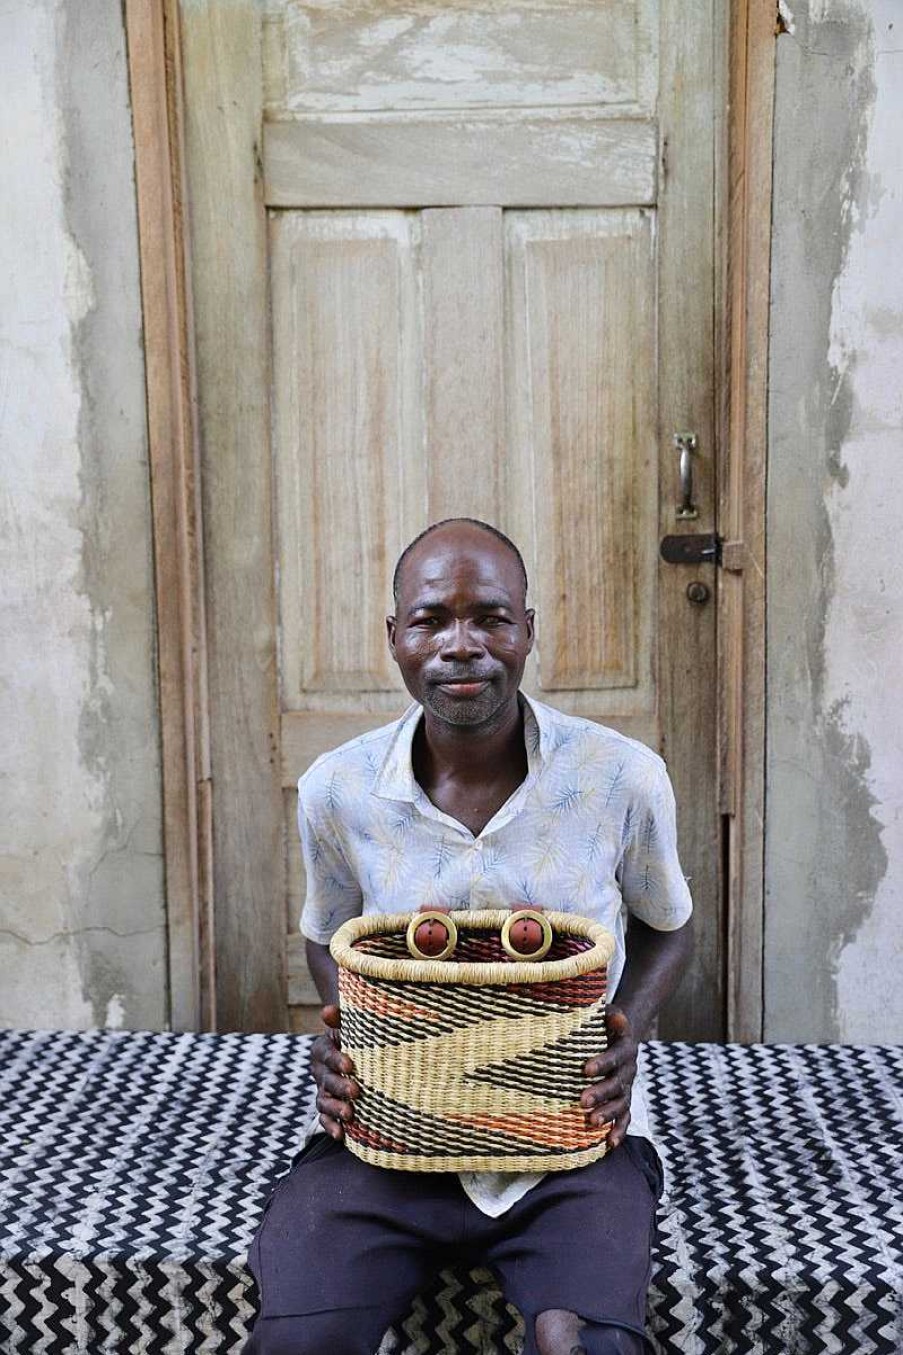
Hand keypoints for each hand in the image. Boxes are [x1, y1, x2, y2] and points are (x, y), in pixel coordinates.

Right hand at [310, 1004, 357, 1140]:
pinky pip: (324, 1119)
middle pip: (326, 1080)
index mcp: (322, 1049)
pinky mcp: (328, 1106)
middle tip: (356, 1091)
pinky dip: (330, 1127)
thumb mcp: (350, 1024)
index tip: (350, 1065)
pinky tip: (341, 1135)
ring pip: (323, 1102)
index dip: (336, 1060)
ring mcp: (322, 1090)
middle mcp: (319, 1071)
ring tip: (350, 1115)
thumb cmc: (357, 1035)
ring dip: (335, 1109)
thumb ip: (340, 1018)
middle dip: (339, 1087)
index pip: (326, 1054)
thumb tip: (327, 1010)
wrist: (358, 1050)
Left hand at [580, 1005, 637, 1149]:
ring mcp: (627, 1087)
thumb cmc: (605, 1025)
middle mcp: (628, 1070)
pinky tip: (610, 1144)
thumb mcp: (607, 1015)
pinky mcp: (623, 1099)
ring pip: (621, 1103)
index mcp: (624, 1049)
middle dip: (600, 1093)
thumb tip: (616, 1017)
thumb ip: (612, 1017)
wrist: (622, 1035)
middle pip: (617, 1084)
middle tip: (582, 1101)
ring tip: (592, 1122)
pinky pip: (624, 1117)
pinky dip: (619, 1130)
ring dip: (608, 1114)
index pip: (614, 1057)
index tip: (585, 1069)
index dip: (602, 1063)